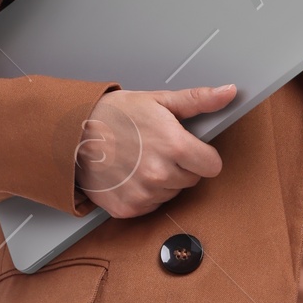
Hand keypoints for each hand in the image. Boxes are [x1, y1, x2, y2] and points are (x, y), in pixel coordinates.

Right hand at [75, 82, 236, 219]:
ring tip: (139, 160)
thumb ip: (198, 100)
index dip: (203, 155)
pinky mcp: (128, 209)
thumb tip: (229, 93)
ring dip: (162, 180)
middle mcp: (160, 173)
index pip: (212, 166)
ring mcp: (143, 194)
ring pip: (171, 193)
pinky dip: (144, 194)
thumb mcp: (158, 100)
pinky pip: (151, 205)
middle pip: (192, 180)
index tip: (189, 148)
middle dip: (181, 166)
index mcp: (173, 145)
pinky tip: (130, 175)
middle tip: (156, 149)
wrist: (72, 133)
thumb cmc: (115, 114)